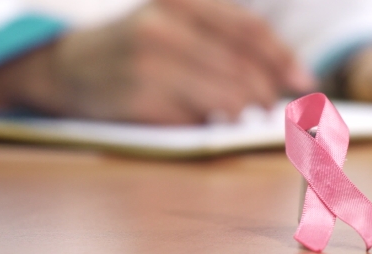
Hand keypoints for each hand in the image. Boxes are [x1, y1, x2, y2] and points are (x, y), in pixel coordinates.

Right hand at [0, 0, 314, 123]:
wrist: (66, 66)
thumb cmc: (132, 46)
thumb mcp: (173, 22)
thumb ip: (221, 39)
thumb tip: (281, 75)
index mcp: (179, 3)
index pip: (249, 32)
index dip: (283, 58)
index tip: (305, 81)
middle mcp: (165, 28)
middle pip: (244, 69)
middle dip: (267, 93)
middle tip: (272, 106)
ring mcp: (150, 65)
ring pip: (227, 98)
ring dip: (243, 112)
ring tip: (240, 112)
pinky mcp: (140, 100)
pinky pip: (196, 121)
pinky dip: (209, 124)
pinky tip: (203, 118)